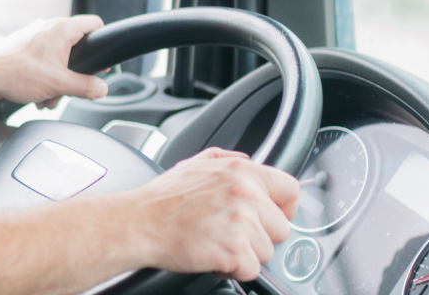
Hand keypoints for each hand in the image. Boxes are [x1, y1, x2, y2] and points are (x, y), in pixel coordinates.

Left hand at [0, 15, 108, 107]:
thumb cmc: (14, 74)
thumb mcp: (59, 84)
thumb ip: (86, 86)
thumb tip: (102, 88)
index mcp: (61, 29)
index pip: (95, 24)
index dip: (103, 42)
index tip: (102, 61)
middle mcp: (48, 28)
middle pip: (77, 47)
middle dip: (74, 74)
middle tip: (69, 89)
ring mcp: (35, 36)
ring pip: (59, 58)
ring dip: (58, 81)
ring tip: (48, 97)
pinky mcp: (24, 46)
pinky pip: (43, 61)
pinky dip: (44, 78)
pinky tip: (37, 94)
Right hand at [122, 148, 298, 280]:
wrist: (138, 223)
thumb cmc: (162, 200)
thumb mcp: (196, 163)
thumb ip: (228, 158)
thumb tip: (248, 161)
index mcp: (241, 171)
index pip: (290, 189)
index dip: (283, 208)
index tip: (271, 216)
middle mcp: (245, 193)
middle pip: (281, 228)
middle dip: (259, 236)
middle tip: (231, 234)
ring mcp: (241, 222)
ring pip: (267, 251)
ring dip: (245, 254)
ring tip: (217, 243)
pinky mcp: (234, 249)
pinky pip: (251, 270)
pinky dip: (233, 270)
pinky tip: (214, 256)